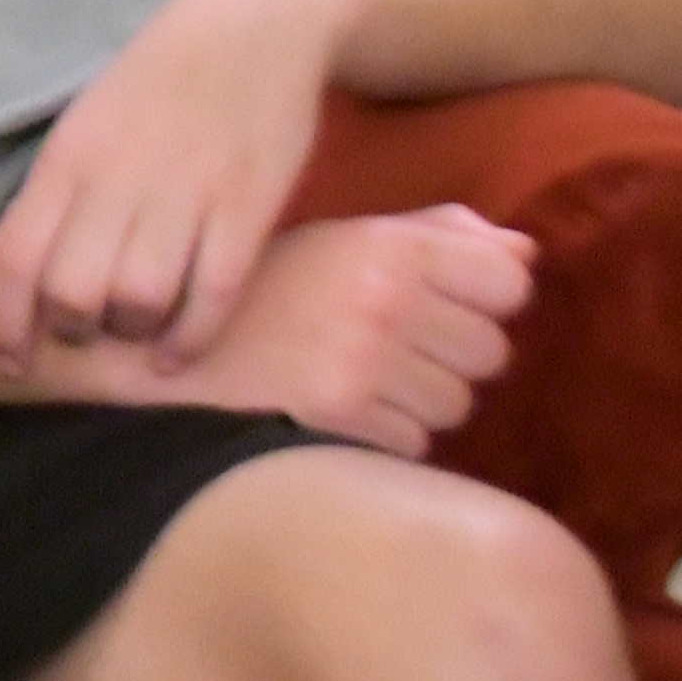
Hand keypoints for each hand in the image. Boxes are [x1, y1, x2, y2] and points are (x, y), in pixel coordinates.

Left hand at [0, 0, 354, 372]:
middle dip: (70, 332)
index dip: (5, 323)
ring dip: (132, 334)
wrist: (255, 25)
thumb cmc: (156, 86)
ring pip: (139, 299)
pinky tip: (178, 354)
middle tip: (83, 337)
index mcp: (67, 158)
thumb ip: (44, 200)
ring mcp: (186, 192)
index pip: (16, 258)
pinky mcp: (249, 205)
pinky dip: (192, 336)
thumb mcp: (83, 128)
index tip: (8, 362)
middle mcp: (119, 180)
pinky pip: (213, 291)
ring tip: (135, 335)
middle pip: (72, 290)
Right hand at [97, 202, 534, 454]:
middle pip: (490, 351)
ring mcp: (363, 358)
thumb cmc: (260, 292)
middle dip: (449, 360)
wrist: (157, 345)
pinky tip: (338, 416)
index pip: (507, 281)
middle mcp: (384, 296)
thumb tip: (525, 251)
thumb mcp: (339, 241)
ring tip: (361, 385)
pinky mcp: (340, 414)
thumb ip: (434, 236)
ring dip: (419, 405)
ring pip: (456, 404)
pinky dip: (385, 439)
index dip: (483, 302)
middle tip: (389, 354)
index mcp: (387, 245)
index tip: (440, 307)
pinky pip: (413, 444)